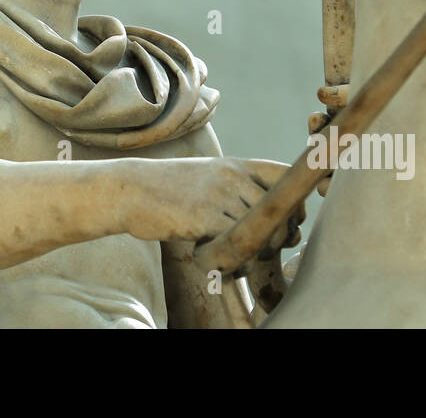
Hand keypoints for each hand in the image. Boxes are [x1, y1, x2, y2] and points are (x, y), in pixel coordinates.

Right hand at [119, 157, 289, 242]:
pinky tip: (224, 260)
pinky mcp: (203, 217)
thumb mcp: (208, 175)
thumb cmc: (169, 188)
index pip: (285, 173)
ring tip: (244, 257)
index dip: (295, 199)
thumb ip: (236, 188)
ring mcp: (218, 196)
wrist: (130, 189)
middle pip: (281, 206)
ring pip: (263, 228)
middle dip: (283, 232)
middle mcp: (232, 177)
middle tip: (269, 247)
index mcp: (236, 165)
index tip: (289, 219)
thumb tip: (266, 213)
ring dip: (260, 249)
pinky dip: (238, 256)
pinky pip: (237, 241)